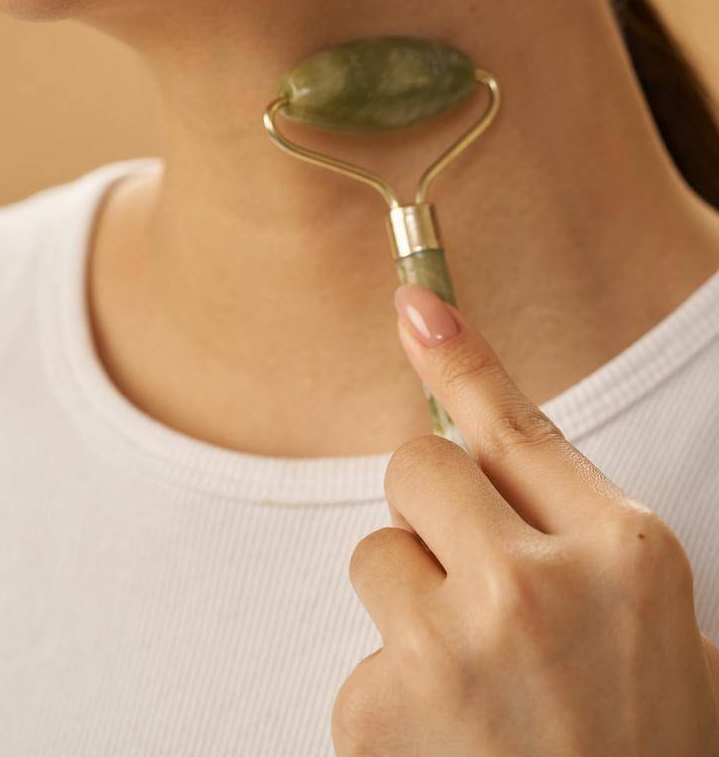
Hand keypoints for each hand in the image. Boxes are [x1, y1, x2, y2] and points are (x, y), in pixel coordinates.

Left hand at [331, 283, 718, 755]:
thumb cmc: (648, 746)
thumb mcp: (655, 623)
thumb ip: (576, 524)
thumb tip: (481, 428)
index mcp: (623, 553)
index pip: (515, 423)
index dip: (459, 355)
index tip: (413, 303)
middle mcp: (535, 586)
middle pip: (415, 468)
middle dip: (432, 515)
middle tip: (475, 588)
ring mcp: (452, 650)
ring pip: (375, 558)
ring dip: (411, 610)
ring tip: (478, 694)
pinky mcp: (377, 713)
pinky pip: (359, 661)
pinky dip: (392, 703)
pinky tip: (453, 752)